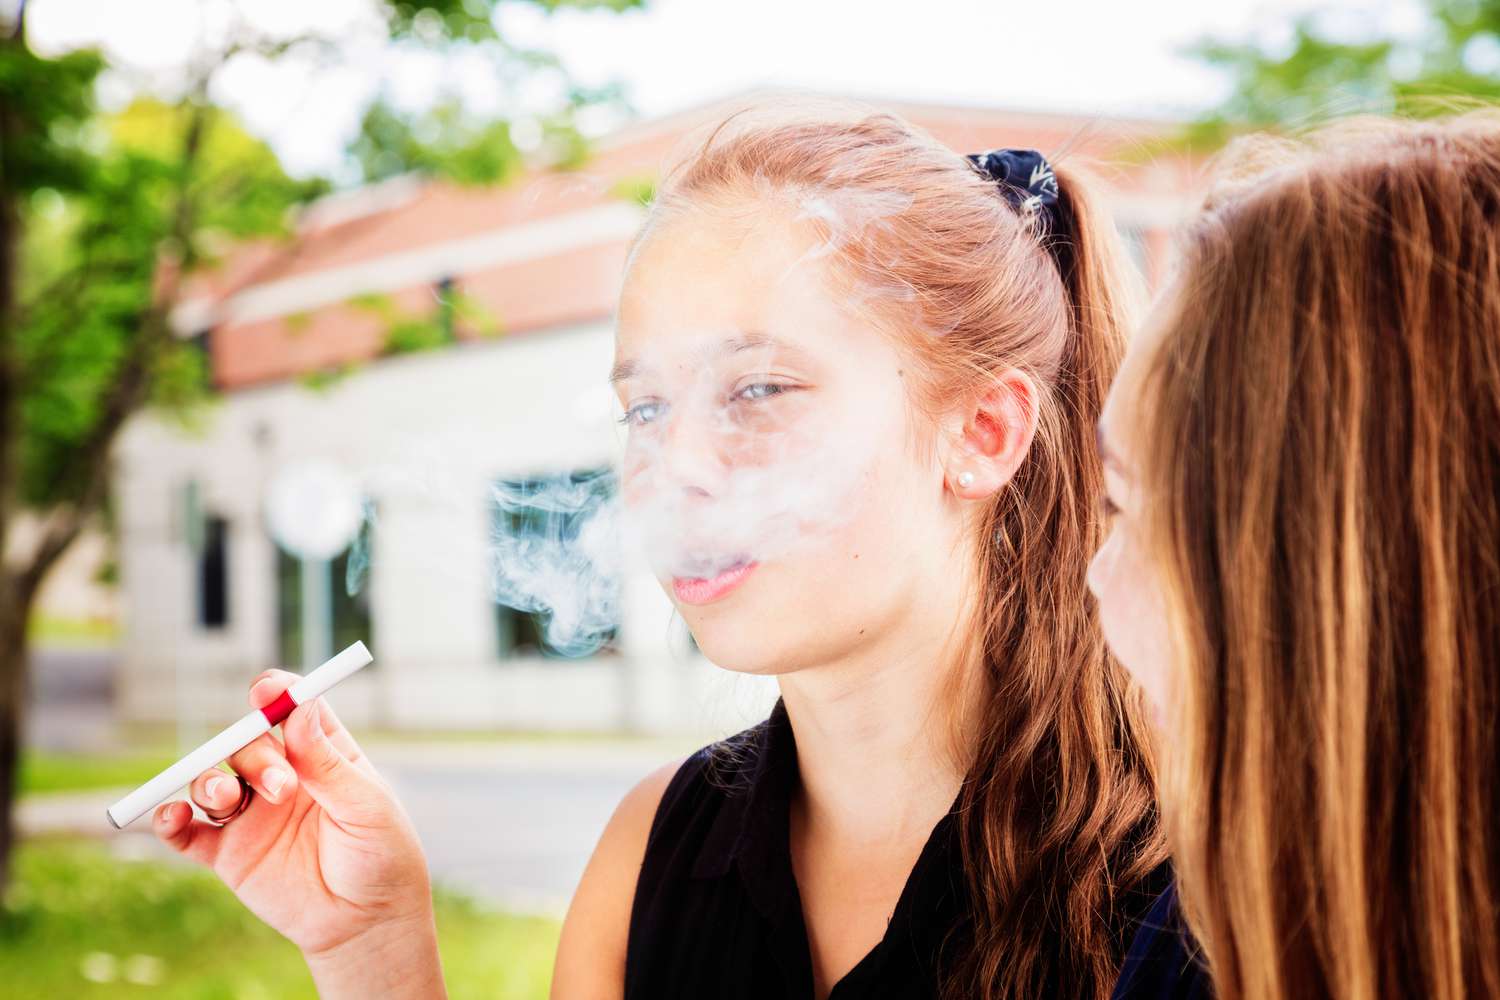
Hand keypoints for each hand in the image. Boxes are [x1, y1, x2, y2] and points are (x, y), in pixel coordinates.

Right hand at [152, 670, 434, 963]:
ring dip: (209, 783)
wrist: (365, 923)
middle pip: (247, 744)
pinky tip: (172, 817)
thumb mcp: (366, 807)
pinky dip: (169, 820)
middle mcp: (282, 777)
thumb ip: (329, 764)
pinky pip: (186, 831)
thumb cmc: (380, 857)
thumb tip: (300, 709)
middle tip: (280, 788)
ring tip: (229, 802)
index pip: (292, 710)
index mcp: (322, 755)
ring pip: (211, 780)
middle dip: (254, 757)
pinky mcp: (227, 853)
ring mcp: (252, 814)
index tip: (266, 690)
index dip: (276, 693)